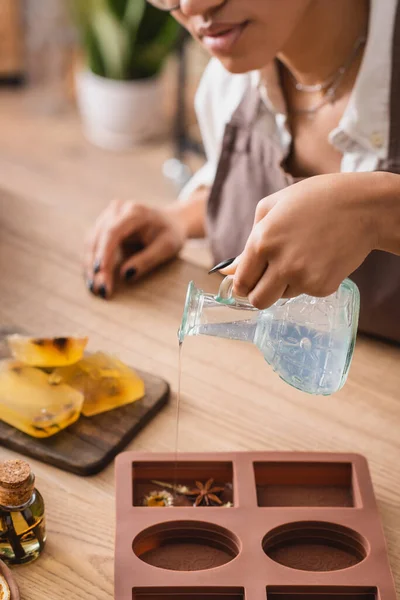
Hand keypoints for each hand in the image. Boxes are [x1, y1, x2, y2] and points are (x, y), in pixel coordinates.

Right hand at [84, 200, 186, 297]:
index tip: (100, 272)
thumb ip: (147, 260)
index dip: (104, 253)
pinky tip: (94, 278)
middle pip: (99, 238)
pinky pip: (93, 244)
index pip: (112, 232)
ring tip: (94, 287)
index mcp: (134, 212)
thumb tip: (125, 275)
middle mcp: (117, 210)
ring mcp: (108, 216)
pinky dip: (92, 262)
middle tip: (99, 289)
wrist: (171, 221)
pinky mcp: (103, 225)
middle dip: (96, 265)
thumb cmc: (170, 234)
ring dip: (90, 265)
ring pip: (91, 242)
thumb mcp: (167, 247)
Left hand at [222, 173, 378, 308]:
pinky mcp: (323, 288)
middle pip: (258, 301)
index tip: (247, 282)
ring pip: (282, 297)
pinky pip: (306, 293)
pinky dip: (309, 281)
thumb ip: (248, 241)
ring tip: (303, 256)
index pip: (241, 281)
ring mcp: (303, 278)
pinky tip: (320, 259)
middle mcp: (280, 263)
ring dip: (286, 284)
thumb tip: (230, 269)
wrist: (363, 207)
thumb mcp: (273, 207)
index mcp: (263, 240)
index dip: (242, 284)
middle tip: (268, 281)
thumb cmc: (315, 199)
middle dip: (259, 294)